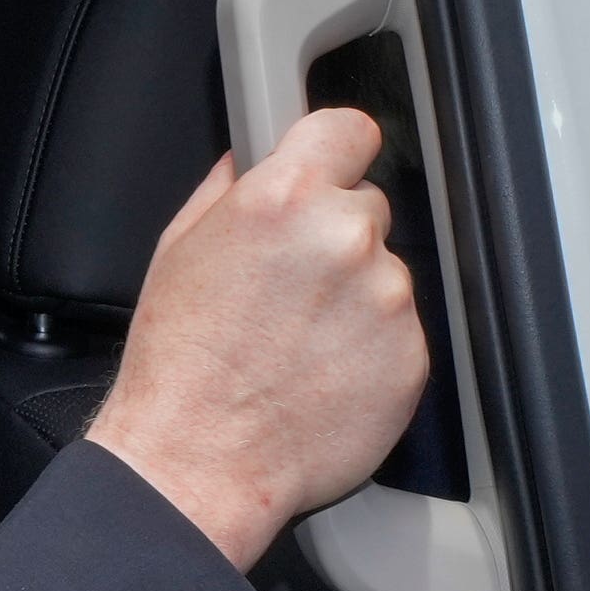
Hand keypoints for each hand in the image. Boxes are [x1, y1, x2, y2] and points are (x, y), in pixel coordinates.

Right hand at [88, 108, 429, 568]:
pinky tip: (319, 372)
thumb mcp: (177, 251)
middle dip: (334, 238)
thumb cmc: (180, 367)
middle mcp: (343, 238)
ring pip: (385, 274)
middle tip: (288, 290)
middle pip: (367, 207)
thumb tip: (250, 161)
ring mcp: (386, 298)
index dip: (337, 152)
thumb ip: (227, 190)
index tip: (333, 170)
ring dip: (355, 299)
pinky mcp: (412, 356)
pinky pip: (400, 332)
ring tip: (296, 344)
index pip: (350, 129)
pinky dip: (370, 349)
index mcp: (282, 199)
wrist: (198, 461)